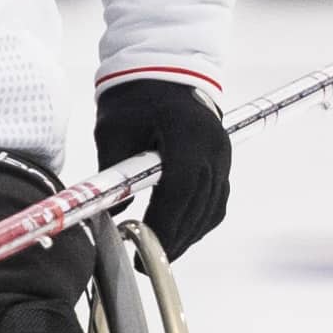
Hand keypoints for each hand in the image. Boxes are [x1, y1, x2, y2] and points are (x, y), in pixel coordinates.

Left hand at [95, 78, 228, 257]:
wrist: (165, 71)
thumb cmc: (135, 98)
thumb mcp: (114, 132)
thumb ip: (114, 174)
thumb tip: (109, 215)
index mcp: (188, 133)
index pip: (181, 189)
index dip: (165, 224)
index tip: (144, 247)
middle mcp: (214, 146)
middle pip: (199, 206)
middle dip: (173, 239)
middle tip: (147, 262)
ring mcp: (223, 155)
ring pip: (211, 209)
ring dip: (187, 235)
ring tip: (160, 253)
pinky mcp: (223, 163)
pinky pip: (216, 202)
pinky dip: (198, 222)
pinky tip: (178, 234)